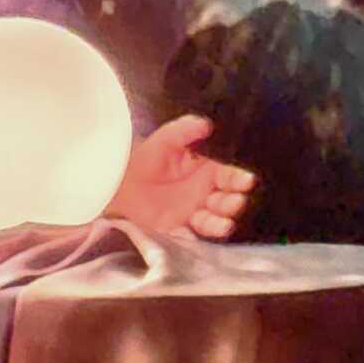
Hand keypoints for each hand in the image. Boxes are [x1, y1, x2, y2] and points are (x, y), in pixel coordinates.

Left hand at [106, 115, 253, 241]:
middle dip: (233, 202)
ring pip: (214, 220)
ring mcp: (192, 213)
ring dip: (222, 222)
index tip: (246, 181)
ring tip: (224, 223)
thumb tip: (206, 124)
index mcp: (206, 170)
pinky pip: (193, 237)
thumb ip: (184, 130)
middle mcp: (203, 192)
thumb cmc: (144, 157)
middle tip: (234, 201)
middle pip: (226, 201)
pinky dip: (200, 238)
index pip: (229, 176)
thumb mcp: (164, 140)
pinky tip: (200, 235)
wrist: (117, 182)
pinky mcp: (178, 230)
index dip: (239, 179)